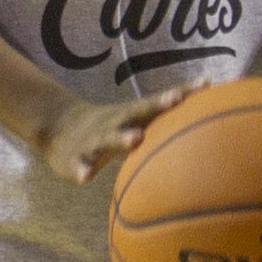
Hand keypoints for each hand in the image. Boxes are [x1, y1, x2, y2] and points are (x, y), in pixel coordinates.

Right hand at [31, 84, 187, 185]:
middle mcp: (114, 123)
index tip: (204, 85)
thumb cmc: (110, 125)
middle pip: (137, 112)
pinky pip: (79, 166)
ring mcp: (94, 141)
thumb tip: (199, 112)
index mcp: (129, 115)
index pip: (159, 101)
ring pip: (109, 139)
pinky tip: (86, 176)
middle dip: (157, 105)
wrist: (57, 127)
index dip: (181, 93)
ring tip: (135, 139)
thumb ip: (162, 115)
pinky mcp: (75, 160)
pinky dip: (82, 169)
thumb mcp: (135, 117)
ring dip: (123, 138)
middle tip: (175, 100)